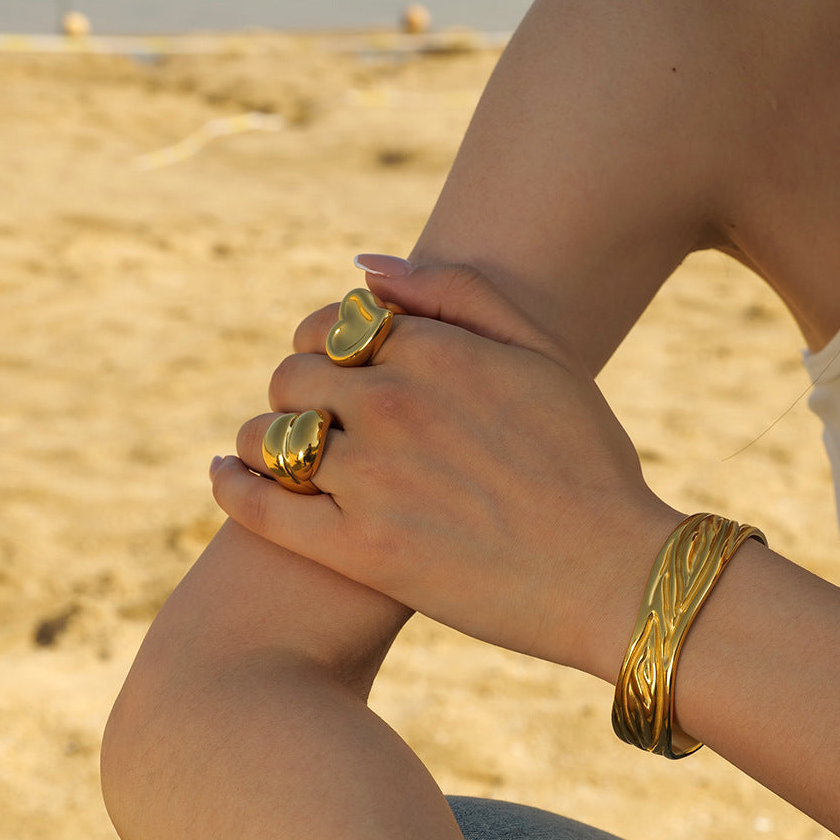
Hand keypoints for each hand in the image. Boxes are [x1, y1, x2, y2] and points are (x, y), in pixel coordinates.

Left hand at [211, 265, 680, 678]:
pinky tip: (227, 477)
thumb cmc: (588, 461)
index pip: (334, 324)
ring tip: (277, 451)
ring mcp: (371, 478)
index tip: (335, 367)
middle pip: (293, 375)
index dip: (326, 342)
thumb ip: (459, 294)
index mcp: (435, 352)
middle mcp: (393, 404)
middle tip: (315, 415)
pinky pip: (260, 506)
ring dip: (265, 436)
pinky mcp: (357, 550)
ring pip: (268, 436)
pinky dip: (231, 485)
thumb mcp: (544, 354)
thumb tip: (365, 267)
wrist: (612, 573)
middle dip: (299, 388)